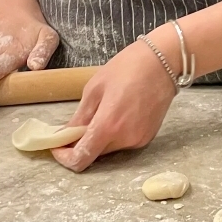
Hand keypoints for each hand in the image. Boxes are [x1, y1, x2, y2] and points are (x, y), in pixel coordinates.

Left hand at [51, 41, 177, 171]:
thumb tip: (64, 135)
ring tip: (101, 114)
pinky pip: (124, 143)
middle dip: (81, 145)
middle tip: (76, 126)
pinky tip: (117, 114)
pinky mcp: (148, 137)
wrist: (163, 61)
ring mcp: (138, 140)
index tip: (58, 146)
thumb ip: (79, 117)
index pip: (80, 159)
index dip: (65, 157)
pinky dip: (114, 135)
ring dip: (99, 139)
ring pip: (109, 149)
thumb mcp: (95, 88)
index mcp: (108, 126)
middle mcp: (124, 139)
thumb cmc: (127, 68)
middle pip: (94, 155)